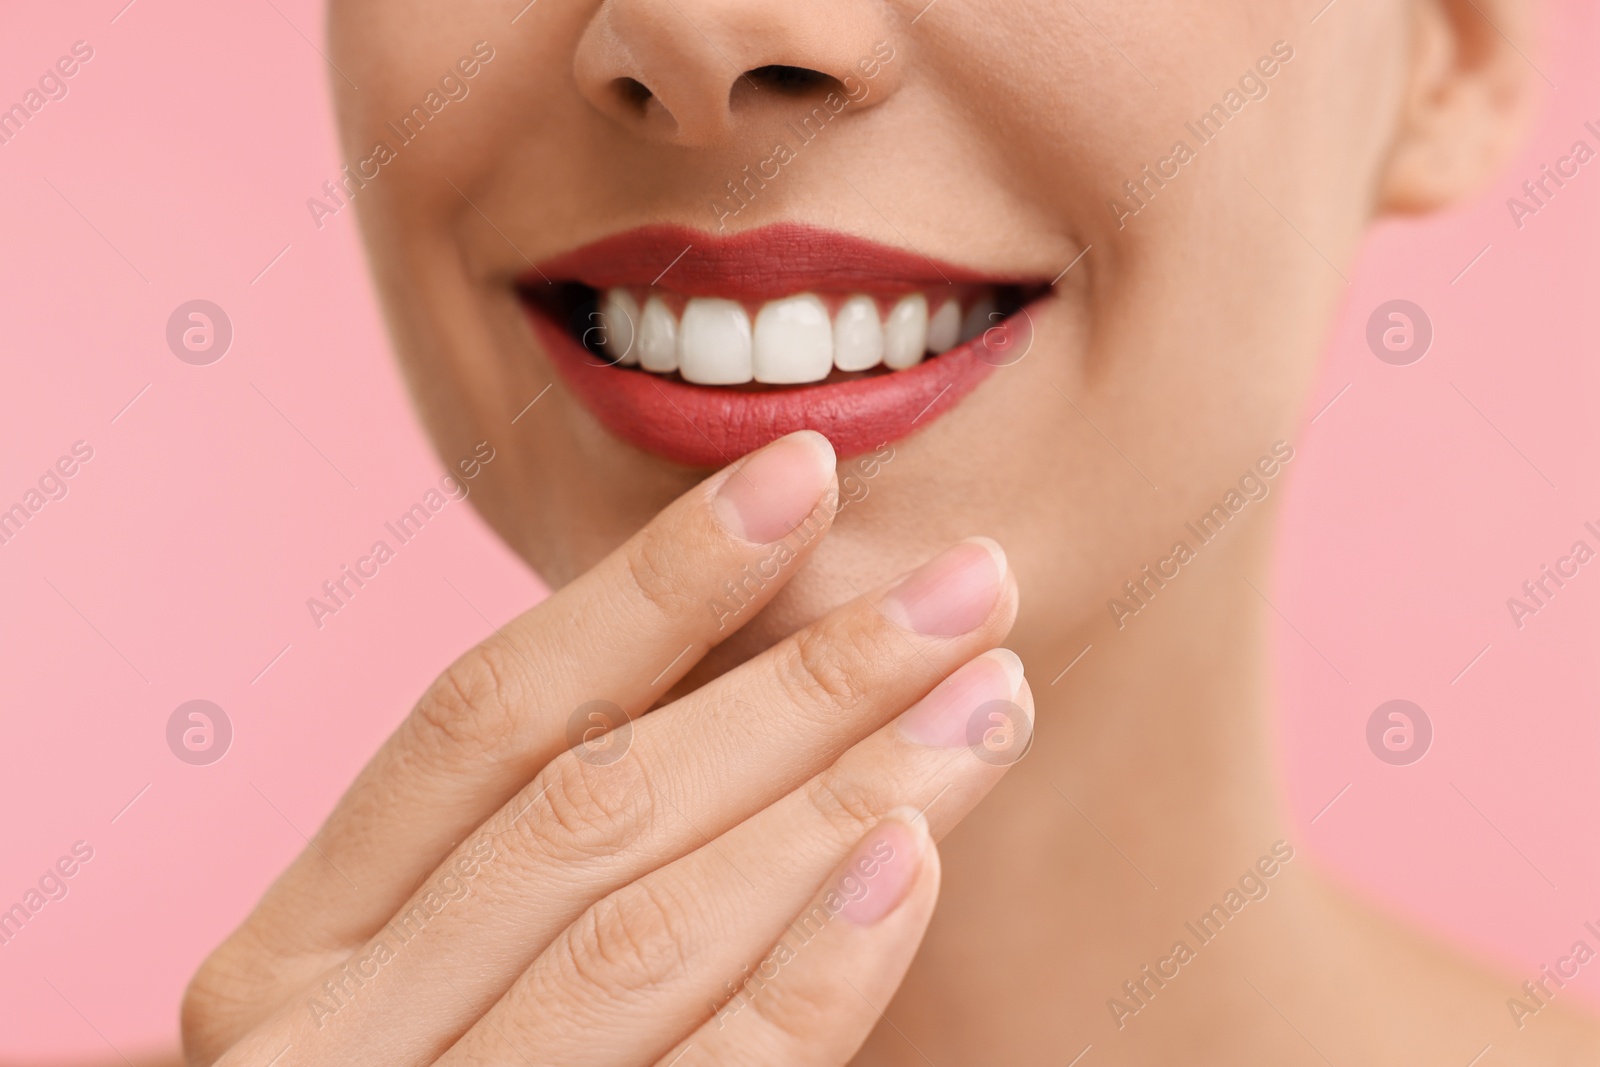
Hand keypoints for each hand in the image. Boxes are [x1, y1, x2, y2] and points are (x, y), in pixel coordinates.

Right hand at [182, 430, 1029, 1066]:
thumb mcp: (450, 976)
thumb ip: (548, 852)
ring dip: (843, 794)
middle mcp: (324, 1041)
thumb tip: (760, 660)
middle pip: (592, 809)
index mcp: (296, 949)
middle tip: (967, 583)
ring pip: (652, 928)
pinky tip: (917, 858)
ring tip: (985, 694)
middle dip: (796, 680)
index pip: (482, 716)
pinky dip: (818, 968)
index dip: (649, 586)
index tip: (806, 477)